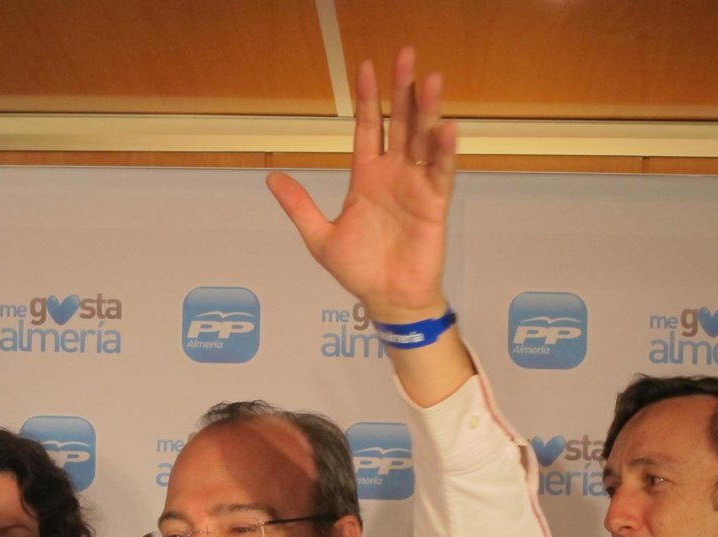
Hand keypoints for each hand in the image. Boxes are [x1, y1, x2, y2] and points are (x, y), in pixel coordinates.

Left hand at [266, 47, 455, 323]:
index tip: (365, 67)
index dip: (367, 98)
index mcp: (366, 177)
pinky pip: (440, 173)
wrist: (387, 300)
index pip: (368, 128)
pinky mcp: (434, 205)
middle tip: (406, 56)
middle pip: (399, 124)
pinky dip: (444, 152)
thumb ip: (299, 206)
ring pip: (422, 141)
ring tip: (431, 81)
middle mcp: (393, 175)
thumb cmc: (359, 270)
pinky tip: (446, 129)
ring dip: (427, 111)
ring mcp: (415, 187)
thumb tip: (271, 178)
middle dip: (402, 91)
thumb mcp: (319, 237)